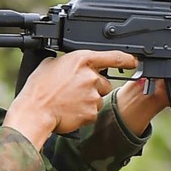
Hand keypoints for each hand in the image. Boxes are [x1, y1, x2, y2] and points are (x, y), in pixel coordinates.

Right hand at [4, 50, 137, 146]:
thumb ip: (68, 62)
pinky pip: (93, 113)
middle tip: (74, 92)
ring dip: (88, 101)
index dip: (127, 59)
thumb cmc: (38, 89)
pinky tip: (70, 111)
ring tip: (69, 102)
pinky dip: (84, 114)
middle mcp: (90, 76)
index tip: (135, 61)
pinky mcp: (92, 112)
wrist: (34, 112)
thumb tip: (72, 64)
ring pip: (99, 99)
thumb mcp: (50, 64)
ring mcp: (93, 95)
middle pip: (104, 82)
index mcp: (81, 60)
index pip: (113, 56)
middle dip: (94, 87)